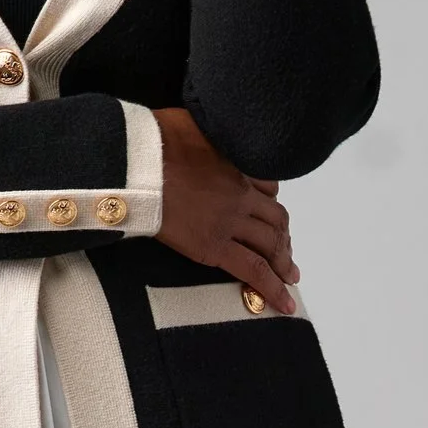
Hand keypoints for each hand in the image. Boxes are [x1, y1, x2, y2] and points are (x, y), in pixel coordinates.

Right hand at [151, 106, 299, 313]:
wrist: (138, 164)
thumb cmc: (154, 139)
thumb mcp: (192, 123)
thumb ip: (208, 133)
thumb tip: (205, 131)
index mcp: (237, 164)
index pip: (269, 186)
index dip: (271, 201)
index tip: (268, 211)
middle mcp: (241, 194)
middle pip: (276, 219)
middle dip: (283, 237)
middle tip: (286, 252)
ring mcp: (230, 221)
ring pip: (271, 244)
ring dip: (284, 262)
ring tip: (290, 278)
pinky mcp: (214, 247)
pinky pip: (253, 269)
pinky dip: (273, 288)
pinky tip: (284, 304)